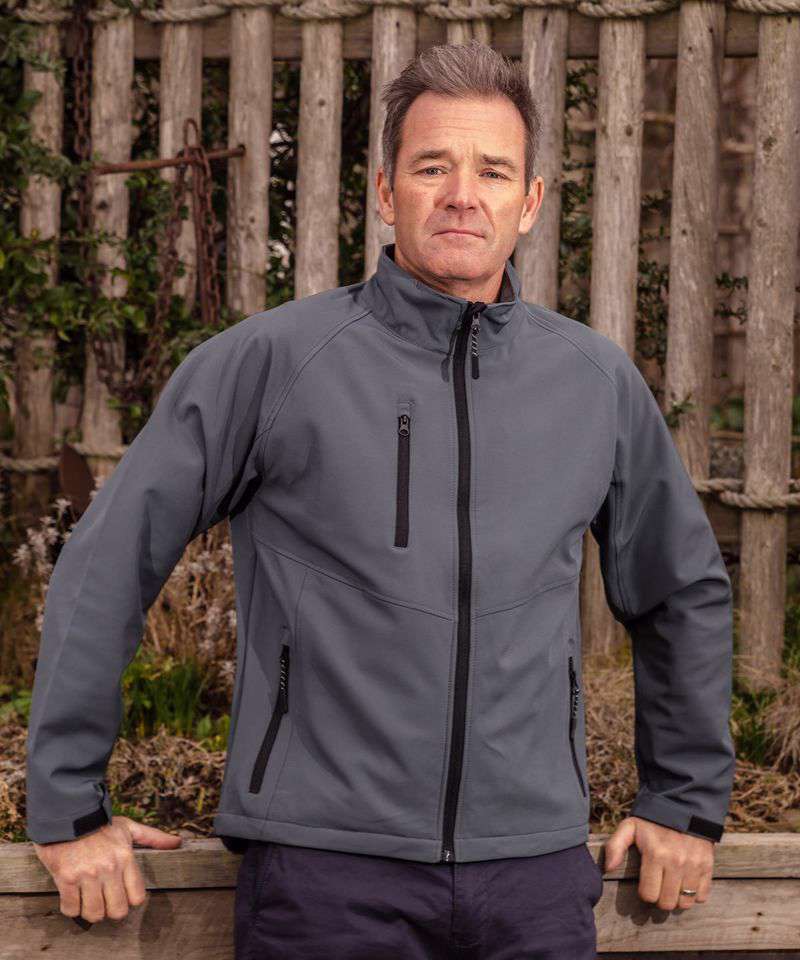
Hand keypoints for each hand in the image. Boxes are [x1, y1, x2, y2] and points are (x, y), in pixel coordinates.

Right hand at [33, 816, 182, 924]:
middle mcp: (109, 868)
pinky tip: (73, 896)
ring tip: (89, 900)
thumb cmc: (101, 825)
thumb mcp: (129, 827)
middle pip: (117, 911)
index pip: (137, 897)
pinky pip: (70, 909)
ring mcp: (87, 874)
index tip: (123, 895)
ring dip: (91, 912)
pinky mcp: (66, 879)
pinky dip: (71, 908)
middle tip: (106, 902)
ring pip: (94, 914)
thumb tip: (178, 842)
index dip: (131, 900)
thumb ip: (154, 837)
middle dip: (112, 910)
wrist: (69, 816)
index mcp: (126, 857)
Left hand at [601, 816, 714, 909]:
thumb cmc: (652, 821)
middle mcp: (676, 862)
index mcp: (655, 854)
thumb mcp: (629, 827)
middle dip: (660, 898)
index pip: (649, 895)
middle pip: (667, 903)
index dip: (645, 893)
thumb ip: (615, 846)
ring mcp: (694, 866)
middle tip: (659, 887)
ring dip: (677, 898)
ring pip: (685, 902)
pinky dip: (694, 894)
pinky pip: (702, 896)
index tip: (645, 885)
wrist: (683, 806)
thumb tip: (608, 868)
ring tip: (672, 886)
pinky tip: (686, 883)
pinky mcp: (708, 867)